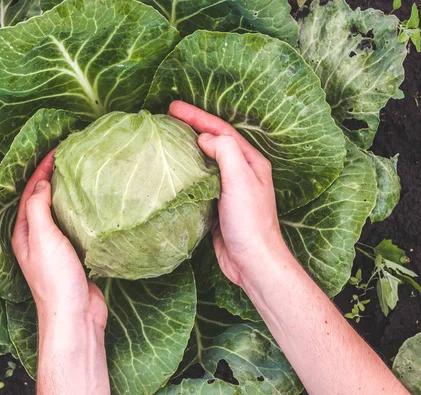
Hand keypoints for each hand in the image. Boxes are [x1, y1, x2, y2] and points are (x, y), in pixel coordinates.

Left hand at [12, 150, 106, 322]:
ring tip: (81, 175)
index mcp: (24, 233)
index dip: (41, 170)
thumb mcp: (42, 238)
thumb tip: (42, 183)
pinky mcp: (75, 256)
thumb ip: (38, 209)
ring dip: (68, 194)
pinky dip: (81, 212)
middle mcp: (38, 239)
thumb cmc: (55, 279)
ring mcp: (57, 248)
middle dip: (53, 178)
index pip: (30, 193)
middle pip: (43, 200)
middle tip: (68, 157)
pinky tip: (92, 205)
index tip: (56, 150)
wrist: (76, 315)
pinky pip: (76, 227)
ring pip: (60, 213)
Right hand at [169, 101, 290, 285]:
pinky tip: (173, 173)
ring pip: (206, 162)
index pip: (221, 130)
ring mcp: (230, 190)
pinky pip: (200, 183)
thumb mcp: (240, 179)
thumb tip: (205, 138)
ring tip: (168, 139)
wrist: (252, 261)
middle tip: (167, 116)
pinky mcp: (218, 207)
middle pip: (213, 142)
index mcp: (250, 162)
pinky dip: (186, 174)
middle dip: (192, 127)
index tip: (174, 107)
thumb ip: (225, 152)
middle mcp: (241, 172)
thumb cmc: (250, 222)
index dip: (197, 116)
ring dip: (188, 149)